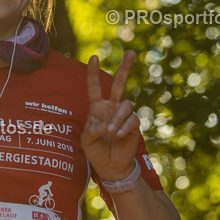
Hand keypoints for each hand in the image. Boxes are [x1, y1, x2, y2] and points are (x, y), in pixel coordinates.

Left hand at [81, 50, 141, 180]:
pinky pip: (132, 119)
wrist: (110, 166)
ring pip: (126, 105)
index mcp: (97, 108)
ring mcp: (123, 116)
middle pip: (119, 84)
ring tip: (111, 132)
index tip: (94, 57)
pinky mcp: (134, 125)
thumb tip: (105, 124)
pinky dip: (124, 127)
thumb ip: (91, 131)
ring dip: (117, 118)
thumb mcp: (86, 141)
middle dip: (125, 68)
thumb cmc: (95, 151)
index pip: (94, 87)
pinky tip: (118, 135)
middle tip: (131, 52)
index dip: (93, 73)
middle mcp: (112, 108)